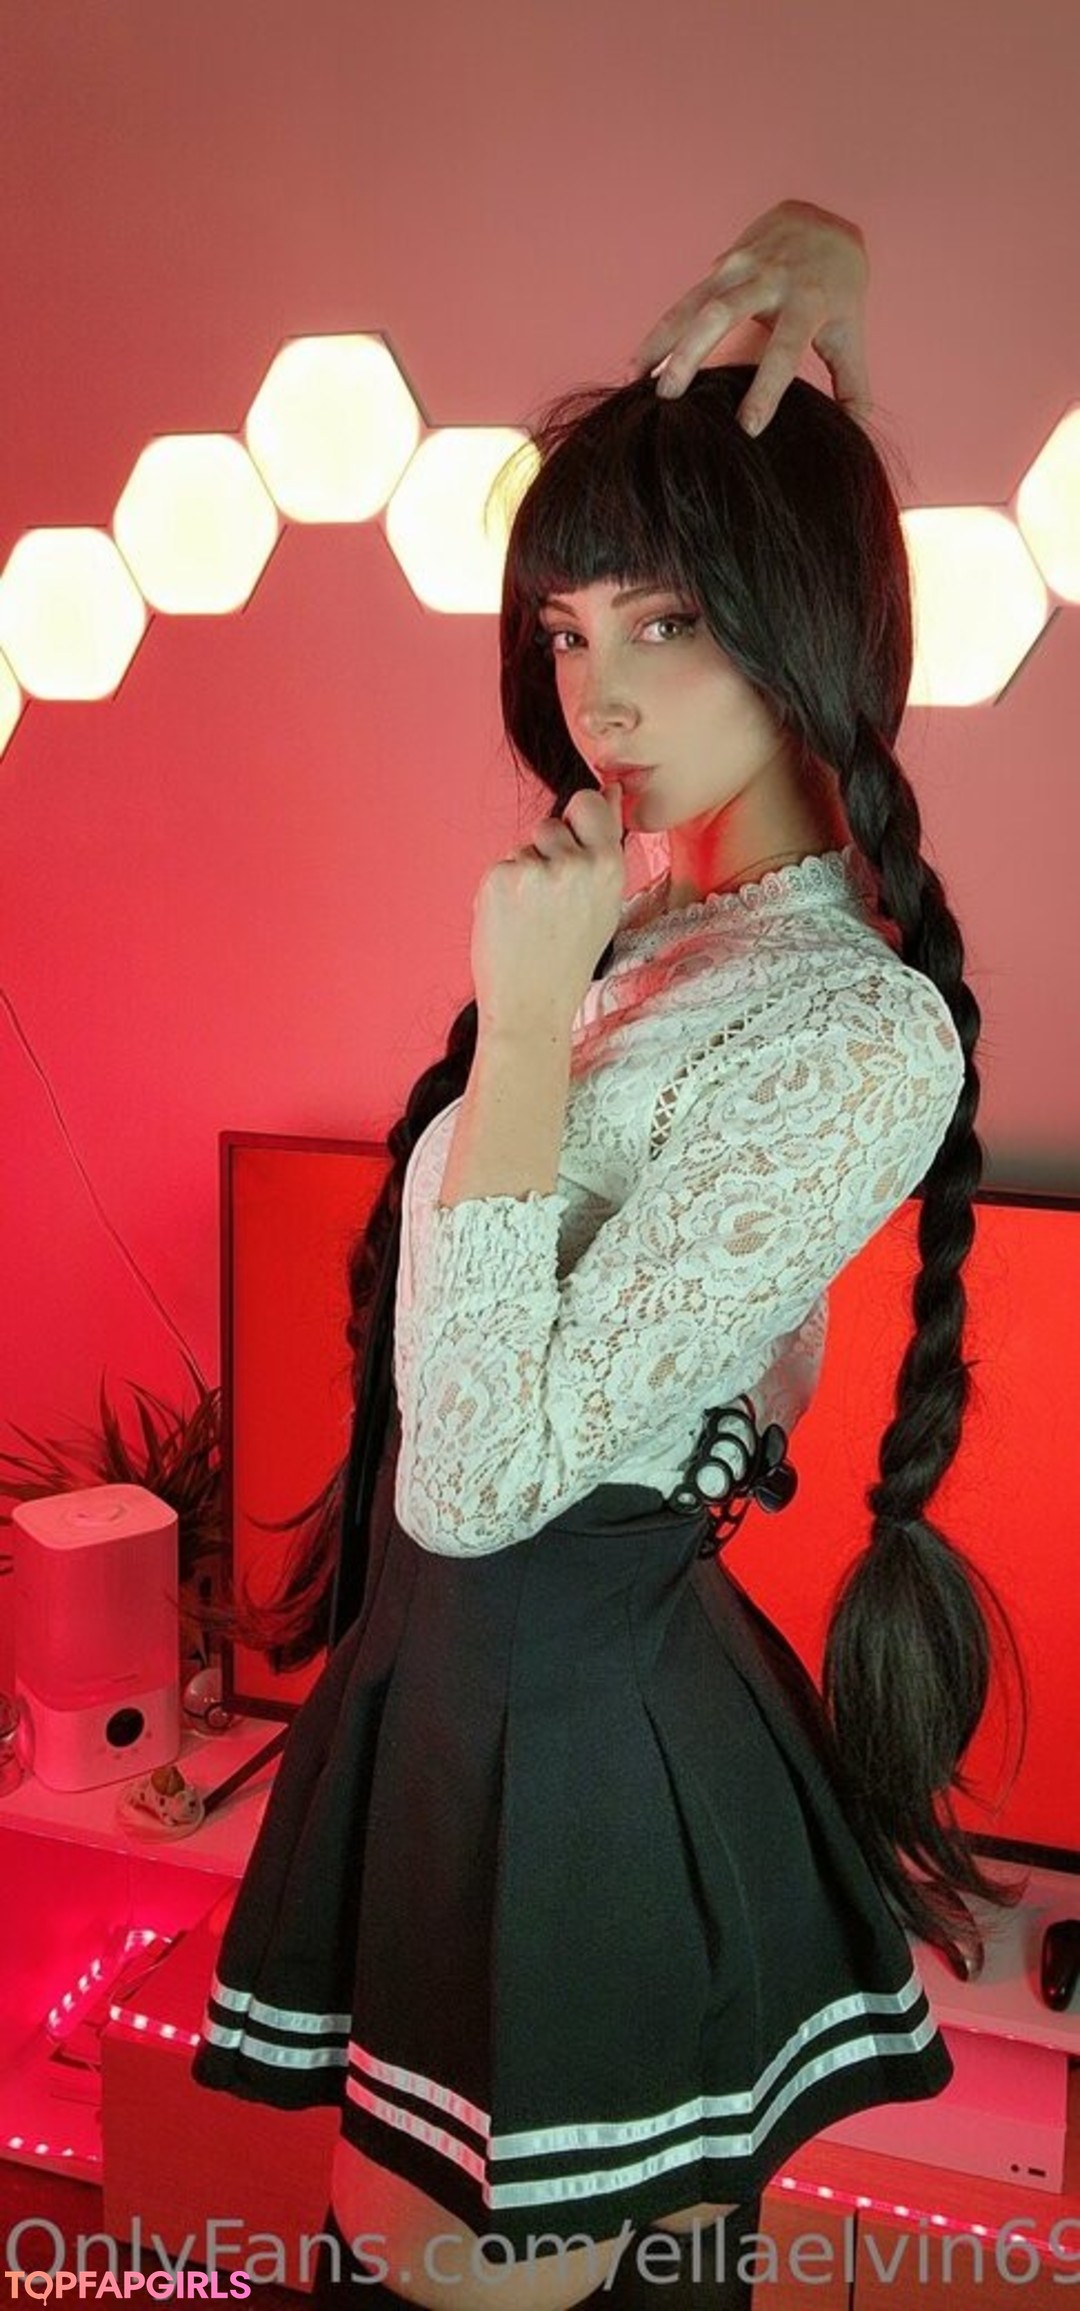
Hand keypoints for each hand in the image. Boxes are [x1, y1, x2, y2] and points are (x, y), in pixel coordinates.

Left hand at [472, 787, 626, 1036]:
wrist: (532, 1005)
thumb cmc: (569, 959)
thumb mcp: (605, 904)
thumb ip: (604, 849)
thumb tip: (607, 792)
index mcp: (608, 866)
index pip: (588, 802)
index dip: (577, 822)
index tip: (573, 847)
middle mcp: (574, 863)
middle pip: (551, 824)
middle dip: (548, 851)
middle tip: (550, 900)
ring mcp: (534, 869)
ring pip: (523, 847)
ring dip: (524, 872)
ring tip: (531, 915)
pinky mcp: (499, 878)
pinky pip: (501, 866)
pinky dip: (502, 890)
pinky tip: (512, 921)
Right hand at [622, 196, 871, 434]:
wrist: (824, 221)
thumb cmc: (839, 290)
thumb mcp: (851, 333)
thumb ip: (853, 385)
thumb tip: (854, 434)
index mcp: (809, 302)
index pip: (786, 350)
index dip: (767, 389)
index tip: (747, 428)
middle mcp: (772, 278)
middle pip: (723, 314)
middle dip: (693, 353)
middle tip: (670, 397)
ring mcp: (742, 265)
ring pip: (692, 303)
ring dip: (661, 341)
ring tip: (635, 380)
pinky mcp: (722, 263)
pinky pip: (685, 299)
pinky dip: (661, 331)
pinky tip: (639, 363)